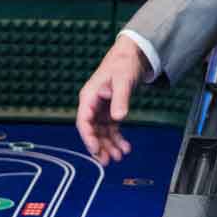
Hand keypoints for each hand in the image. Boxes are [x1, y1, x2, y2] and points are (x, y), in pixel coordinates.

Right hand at [76, 37, 145, 163]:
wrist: (132, 55)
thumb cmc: (123, 64)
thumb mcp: (123, 80)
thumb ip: (120, 99)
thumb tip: (119, 118)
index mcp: (89, 96)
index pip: (84, 121)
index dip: (88, 137)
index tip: (95, 149)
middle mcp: (92, 104)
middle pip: (91, 130)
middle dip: (99, 146)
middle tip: (108, 161)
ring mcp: (101, 109)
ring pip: (101, 132)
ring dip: (109, 146)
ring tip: (119, 157)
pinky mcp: (110, 111)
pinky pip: (111, 129)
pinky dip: (117, 139)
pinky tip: (125, 147)